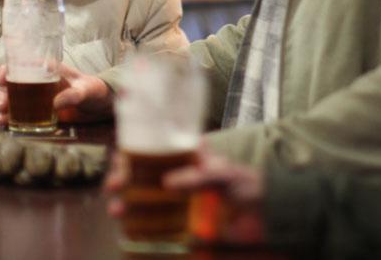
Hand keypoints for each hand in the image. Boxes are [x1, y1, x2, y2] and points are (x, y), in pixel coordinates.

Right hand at [0, 62, 111, 125]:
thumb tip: (56, 104)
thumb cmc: (95, 90)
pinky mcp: (40, 113)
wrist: (101, 106)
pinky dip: (11, 120)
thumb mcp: (86, 90)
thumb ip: (73, 95)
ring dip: (4, 108)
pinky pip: (21, 115)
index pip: (21, 64)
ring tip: (2, 118)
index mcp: (47, 69)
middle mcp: (38, 82)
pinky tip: (6, 126)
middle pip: (12, 84)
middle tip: (2, 105)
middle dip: (2, 94)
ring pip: (13, 100)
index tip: (2, 80)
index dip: (7, 71)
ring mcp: (38, 98)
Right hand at [103, 148, 266, 245]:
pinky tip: (128, 230)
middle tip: (113, 186)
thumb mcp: (225, 174)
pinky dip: (140, 228)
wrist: (268, 217)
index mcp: (188, 159)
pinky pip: (157, 226)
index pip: (154, 149)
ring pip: (144, 201)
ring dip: (126, 204)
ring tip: (117, 210)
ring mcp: (178, 202)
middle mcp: (179, 178)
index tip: (119, 160)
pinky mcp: (182, 225)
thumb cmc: (249, 186)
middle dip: (123, 180)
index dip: (133, 153)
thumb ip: (199, 177)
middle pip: (142, 176)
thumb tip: (167, 183)